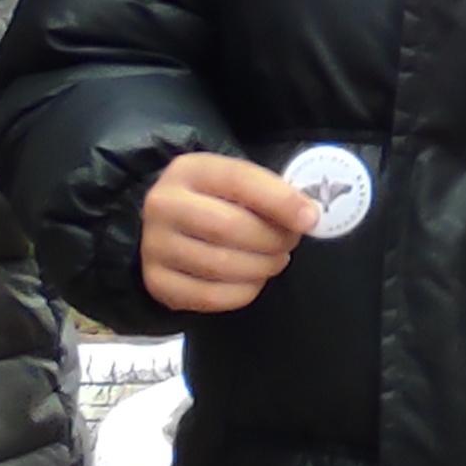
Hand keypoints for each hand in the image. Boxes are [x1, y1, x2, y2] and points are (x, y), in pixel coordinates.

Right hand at [140, 152, 319, 314]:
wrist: (167, 227)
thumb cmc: (214, 202)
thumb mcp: (234, 183)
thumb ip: (268, 192)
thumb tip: (308, 217)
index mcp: (188, 169)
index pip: (239, 179)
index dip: (280, 200)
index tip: (310, 219)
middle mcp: (164, 204)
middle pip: (229, 227)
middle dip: (272, 239)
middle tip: (290, 243)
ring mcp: (154, 245)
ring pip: (220, 265)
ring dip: (261, 267)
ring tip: (274, 260)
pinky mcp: (157, 282)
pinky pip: (210, 296)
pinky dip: (243, 292)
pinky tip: (253, 280)